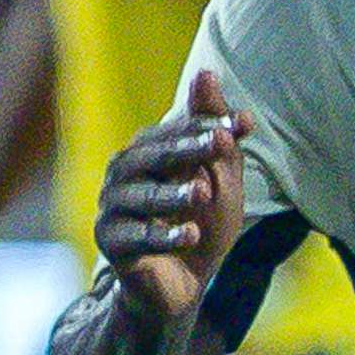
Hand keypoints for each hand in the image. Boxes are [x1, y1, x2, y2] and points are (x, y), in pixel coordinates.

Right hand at [95, 70, 248, 326]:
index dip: (209, 126)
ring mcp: (113, 206)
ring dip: (176, 195)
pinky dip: (164, 236)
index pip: (179, 131)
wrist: (183, 281)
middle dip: (190, 149)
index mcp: (148, 149)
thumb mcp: (220, 177)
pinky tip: (189, 235)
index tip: (244, 124)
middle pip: (156, 156)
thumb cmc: (202, 220)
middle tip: (221, 144)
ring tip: (204, 193)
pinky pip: (137, 237)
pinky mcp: (110, 242)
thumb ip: (215, 131)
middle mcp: (123, 172)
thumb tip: (207, 72)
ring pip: (144, 197)